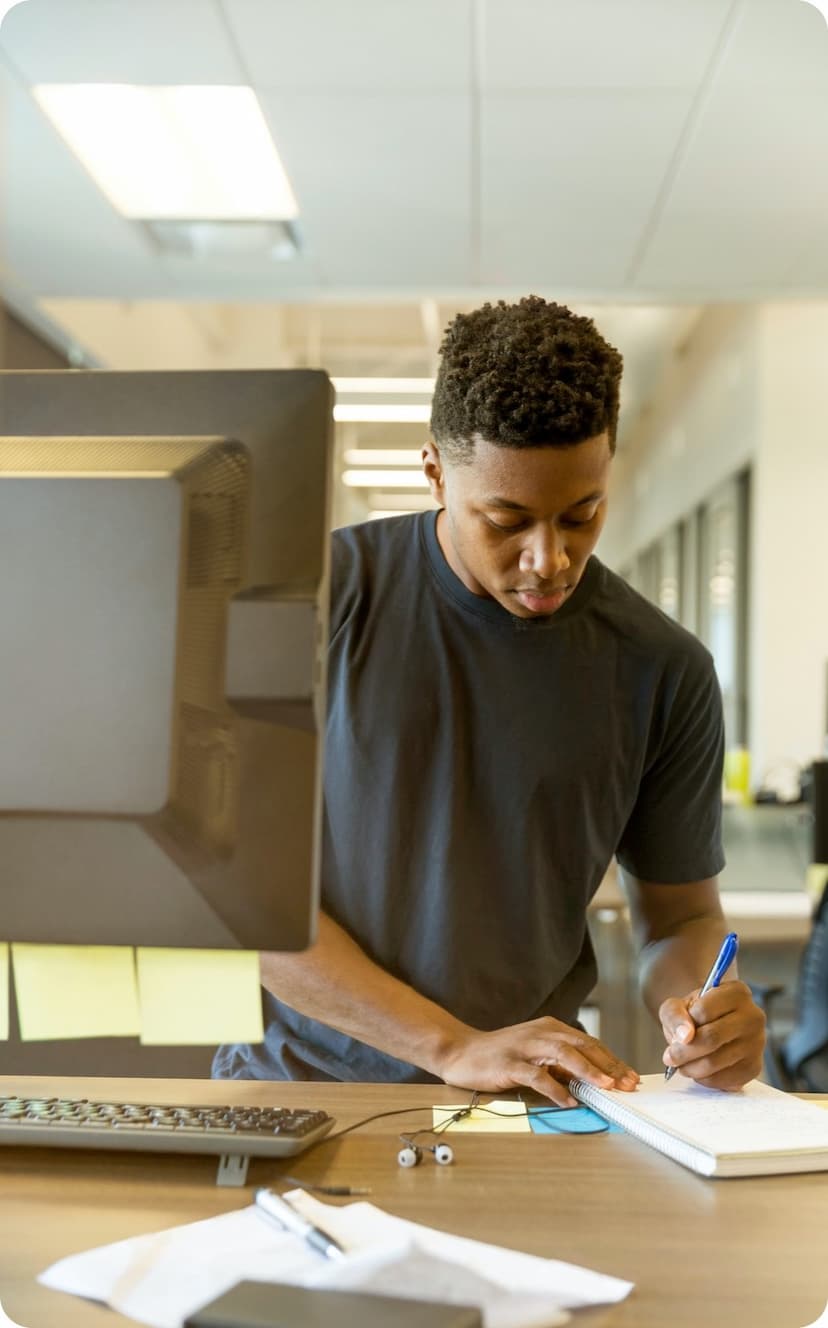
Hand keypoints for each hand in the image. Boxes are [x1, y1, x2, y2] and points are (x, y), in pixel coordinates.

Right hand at [436, 1017, 639, 1105]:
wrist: (460, 1051)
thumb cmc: (500, 1055)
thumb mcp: (535, 1054)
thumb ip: (560, 1063)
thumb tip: (592, 1080)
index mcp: (550, 1028)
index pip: (589, 1043)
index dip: (612, 1061)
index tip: (630, 1078)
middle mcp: (541, 1033)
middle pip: (583, 1046)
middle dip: (608, 1066)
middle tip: (627, 1084)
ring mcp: (525, 1047)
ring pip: (564, 1054)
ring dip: (588, 1071)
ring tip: (606, 1087)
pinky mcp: (509, 1063)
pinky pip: (537, 1075)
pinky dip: (555, 1089)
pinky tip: (568, 1101)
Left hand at [659, 980, 765, 1089]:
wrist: (712, 1026)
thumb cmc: (695, 1014)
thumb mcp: (677, 1006)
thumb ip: (675, 1015)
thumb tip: (685, 1036)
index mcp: (736, 992)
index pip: (704, 1011)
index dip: (684, 1025)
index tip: (676, 1033)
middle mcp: (753, 1016)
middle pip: (711, 1038)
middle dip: (683, 1052)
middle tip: (670, 1057)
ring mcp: (757, 1043)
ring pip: (716, 1062)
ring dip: (690, 1068)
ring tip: (682, 1064)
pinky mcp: (755, 1067)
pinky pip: (724, 1080)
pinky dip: (704, 1079)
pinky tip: (699, 1070)